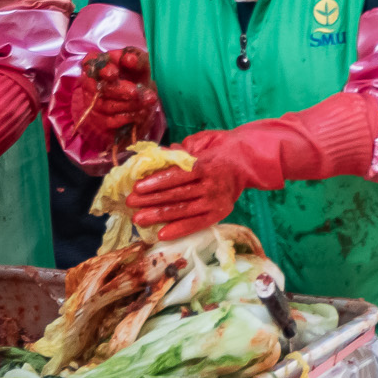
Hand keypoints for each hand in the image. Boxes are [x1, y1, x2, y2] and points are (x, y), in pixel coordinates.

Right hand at [66, 46, 160, 155]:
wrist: (138, 97)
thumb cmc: (136, 74)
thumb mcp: (140, 63)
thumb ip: (137, 58)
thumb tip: (130, 59)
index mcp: (98, 63)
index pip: (89, 62)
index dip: (100, 69)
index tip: (114, 74)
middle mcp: (91, 83)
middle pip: (100, 87)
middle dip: (120, 90)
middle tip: (136, 92)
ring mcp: (93, 102)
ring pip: (107, 105)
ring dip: (130, 104)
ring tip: (149, 100)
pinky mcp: (99, 120)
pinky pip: (111, 121)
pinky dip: (128, 117)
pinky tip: (142, 112)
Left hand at [129, 128, 254, 240]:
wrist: (246, 161)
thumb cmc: (218, 150)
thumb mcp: (202, 142)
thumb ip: (181, 150)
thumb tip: (157, 156)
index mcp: (207, 165)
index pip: (179, 175)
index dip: (157, 181)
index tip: (137, 186)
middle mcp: (212, 185)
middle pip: (178, 194)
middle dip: (151, 200)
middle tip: (130, 203)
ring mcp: (216, 201)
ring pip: (184, 210)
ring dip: (159, 216)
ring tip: (138, 219)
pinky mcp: (219, 213)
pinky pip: (197, 224)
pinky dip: (179, 230)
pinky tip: (162, 234)